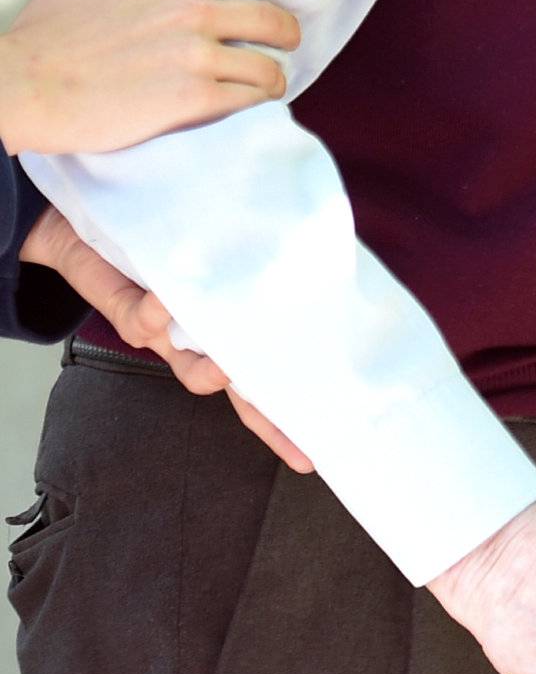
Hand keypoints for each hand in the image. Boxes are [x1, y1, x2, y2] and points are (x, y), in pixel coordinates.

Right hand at [0, 0, 319, 155]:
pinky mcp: (190, 100)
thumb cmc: (43, 40)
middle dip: (287, 34)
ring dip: (270, 80)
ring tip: (260, 88)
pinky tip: (241, 110)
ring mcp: (193, 57)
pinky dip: (251, 108)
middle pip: (272, 16)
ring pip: (267, 67)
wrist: (20, 90)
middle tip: (283, 44)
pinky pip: (247, 102)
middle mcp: (190, 13)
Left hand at [19, 205, 313, 474]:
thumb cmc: (161, 235)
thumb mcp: (216, 243)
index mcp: (224, 329)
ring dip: (213, 371)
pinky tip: (169, 297)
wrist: (74, 231)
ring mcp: (166, 335)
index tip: (322, 442)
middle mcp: (199, 342)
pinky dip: (161, 310)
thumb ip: (250, 252)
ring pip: (194, 372)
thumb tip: (311, 241)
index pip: (266, 374)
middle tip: (301, 438)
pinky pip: (146, 320)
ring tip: (229, 364)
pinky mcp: (130, 315)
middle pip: (243, 393)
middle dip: (271, 418)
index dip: (292, 410)